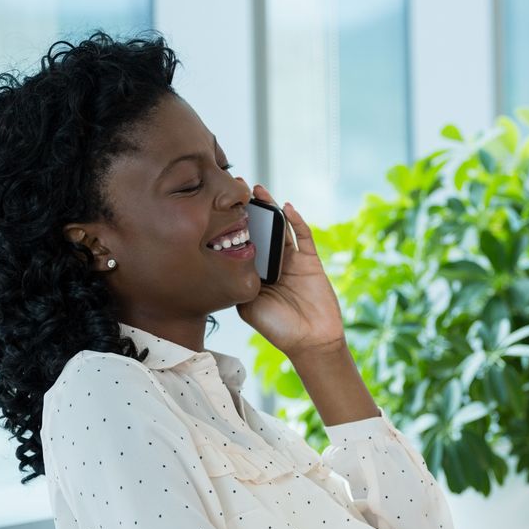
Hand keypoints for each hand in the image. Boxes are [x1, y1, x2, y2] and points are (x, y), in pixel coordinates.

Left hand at [234, 184, 345, 362]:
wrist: (310, 342)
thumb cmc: (278, 329)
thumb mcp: (247, 307)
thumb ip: (238, 284)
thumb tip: (224, 260)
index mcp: (255, 274)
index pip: (243, 243)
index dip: (233, 224)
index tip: (218, 204)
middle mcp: (272, 264)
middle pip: (260, 229)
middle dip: (249, 208)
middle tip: (235, 186)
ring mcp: (292, 261)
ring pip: (280, 228)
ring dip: (271, 207)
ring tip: (257, 189)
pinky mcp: (310, 261)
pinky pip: (304, 236)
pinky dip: (296, 221)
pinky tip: (287, 208)